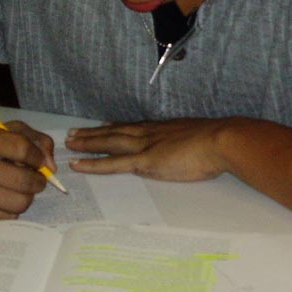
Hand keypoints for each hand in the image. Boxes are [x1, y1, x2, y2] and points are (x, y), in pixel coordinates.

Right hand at [0, 121, 53, 219]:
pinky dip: (13, 208)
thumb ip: (34, 140)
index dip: (38, 157)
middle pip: (24, 180)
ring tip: (19, 188)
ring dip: (27, 196)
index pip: (22, 149)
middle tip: (36, 178)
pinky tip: (4, 198)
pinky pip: (9, 217)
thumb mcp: (3, 130)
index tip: (39, 161)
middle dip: (38, 181)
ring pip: (20, 202)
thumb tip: (51, 166)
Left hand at [65, 119, 227, 180]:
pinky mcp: (145, 161)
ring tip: (70, 143)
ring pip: (109, 143)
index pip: (133, 127)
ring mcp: (145, 146)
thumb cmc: (217, 142)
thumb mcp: (199, 138)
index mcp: (163, 129)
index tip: (101, 126)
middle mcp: (149, 133)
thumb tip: (186, 148)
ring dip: (87, 143)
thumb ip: (187, 143)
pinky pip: (113, 164)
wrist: (222, 141)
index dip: (114, 127)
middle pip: (115, 131)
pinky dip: (94, 164)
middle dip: (93, 133)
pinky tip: (78, 165)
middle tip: (74, 133)